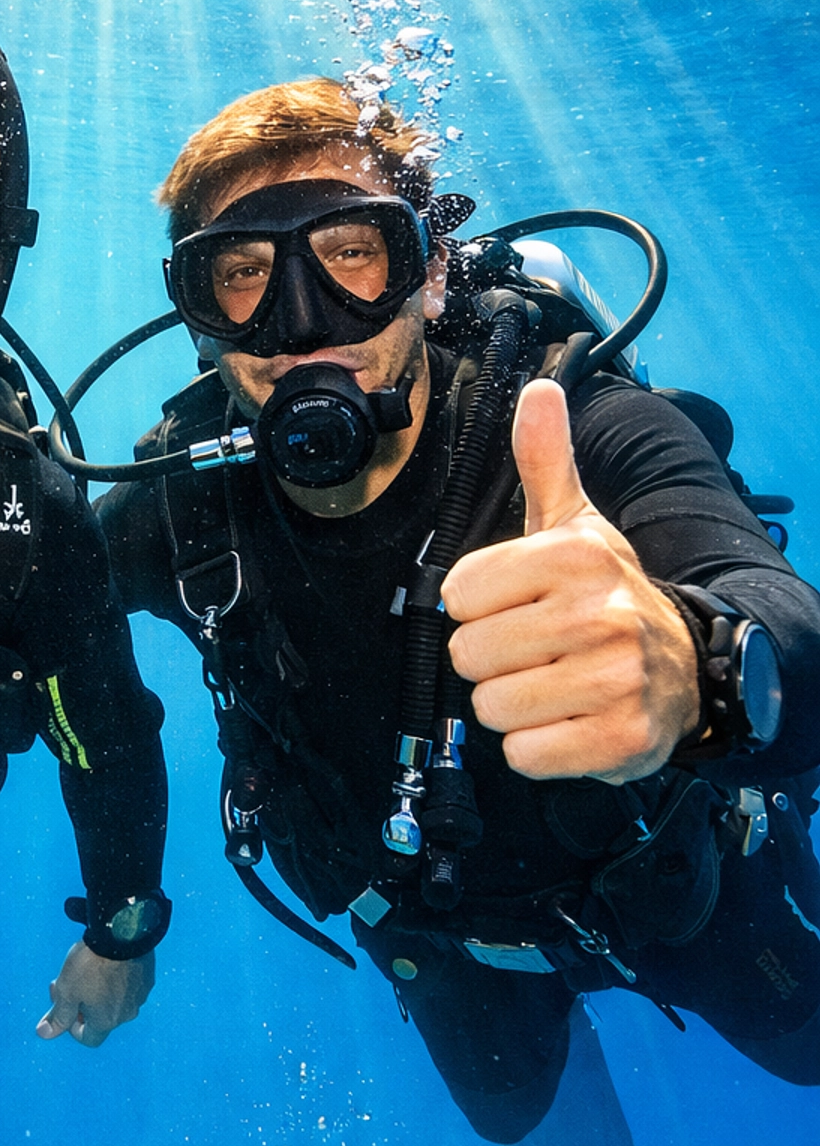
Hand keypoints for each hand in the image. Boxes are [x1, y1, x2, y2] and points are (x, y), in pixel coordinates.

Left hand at [36, 941, 154, 1046]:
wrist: (121, 933)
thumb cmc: (91, 964)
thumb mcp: (66, 991)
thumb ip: (58, 1016)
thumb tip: (45, 1034)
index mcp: (106, 1021)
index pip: (88, 1038)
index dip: (71, 1027)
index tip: (64, 1006)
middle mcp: (126, 1014)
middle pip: (101, 1019)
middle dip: (83, 1006)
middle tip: (70, 984)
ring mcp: (139, 996)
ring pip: (115, 1002)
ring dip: (100, 993)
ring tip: (89, 971)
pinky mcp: (146, 979)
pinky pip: (128, 987)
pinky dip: (116, 981)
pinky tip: (107, 963)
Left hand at [444, 378, 699, 781]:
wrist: (687, 668)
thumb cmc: (609, 595)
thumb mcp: (577, 524)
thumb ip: (546, 460)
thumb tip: (538, 391)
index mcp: (575, 555)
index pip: (458, 594)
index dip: (477, 606)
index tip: (516, 604)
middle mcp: (599, 613)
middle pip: (469, 655)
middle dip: (492, 661)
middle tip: (536, 650)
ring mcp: (614, 680)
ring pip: (492, 708)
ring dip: (512, 706)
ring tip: (553, 684)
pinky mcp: (620, 740)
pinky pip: (525, 754)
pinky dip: (537, 748)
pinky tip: (568, 722)